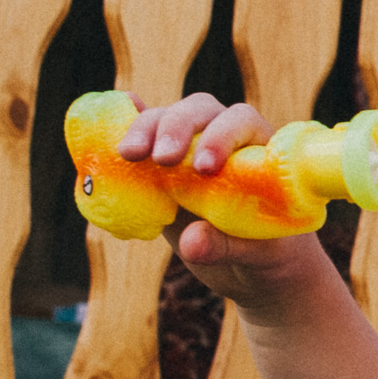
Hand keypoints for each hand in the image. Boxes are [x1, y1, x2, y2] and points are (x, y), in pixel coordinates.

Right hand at [114, 92, 333, 315]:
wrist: (254, 268)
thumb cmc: (269, 256)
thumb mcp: (257, 257)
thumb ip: (227, 247)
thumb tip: (190, 242)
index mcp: (261, 149)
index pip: (241, 121)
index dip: (221, 136)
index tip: (204, 169)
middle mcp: (224, 139)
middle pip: (198, 111)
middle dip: (176, 127)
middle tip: (161, 159)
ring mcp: (190, 149)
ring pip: (166, 119)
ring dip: (144, 129)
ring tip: (128, 154)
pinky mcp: (163, 170)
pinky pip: (143, 140)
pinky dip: (123, 128)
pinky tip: (108, 131)